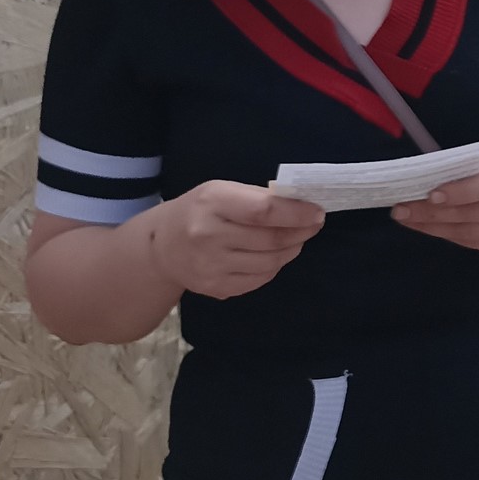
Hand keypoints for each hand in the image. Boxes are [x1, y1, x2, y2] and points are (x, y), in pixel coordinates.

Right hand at [154, 181, 323, 298]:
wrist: (160, 247)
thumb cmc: (199, 211)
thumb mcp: (221, 190)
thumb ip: (257, 198)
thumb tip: (301, 207)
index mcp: (212, 203)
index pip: (263, 211)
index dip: (296, 214)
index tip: (317, 213)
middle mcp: (209, 236)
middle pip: (271, 239)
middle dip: (301, 232)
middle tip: (313, 225)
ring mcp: (211, 266)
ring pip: (270, 262)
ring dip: (292, 249)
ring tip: (296, 239)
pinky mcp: (216, 288)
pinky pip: (260, 279)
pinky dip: (275, 266)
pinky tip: (274, 255)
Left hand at [392, 140, 478, 250]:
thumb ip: (470, 162)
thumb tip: (426, 174)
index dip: (462, 191)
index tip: (432, 193)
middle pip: (477, 212)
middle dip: (436, 212)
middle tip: (402, 209)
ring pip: (472, 231)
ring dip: (435, 227)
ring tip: (407, 218)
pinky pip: (473, 242)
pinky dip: (447, 235)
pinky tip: (426, 227)